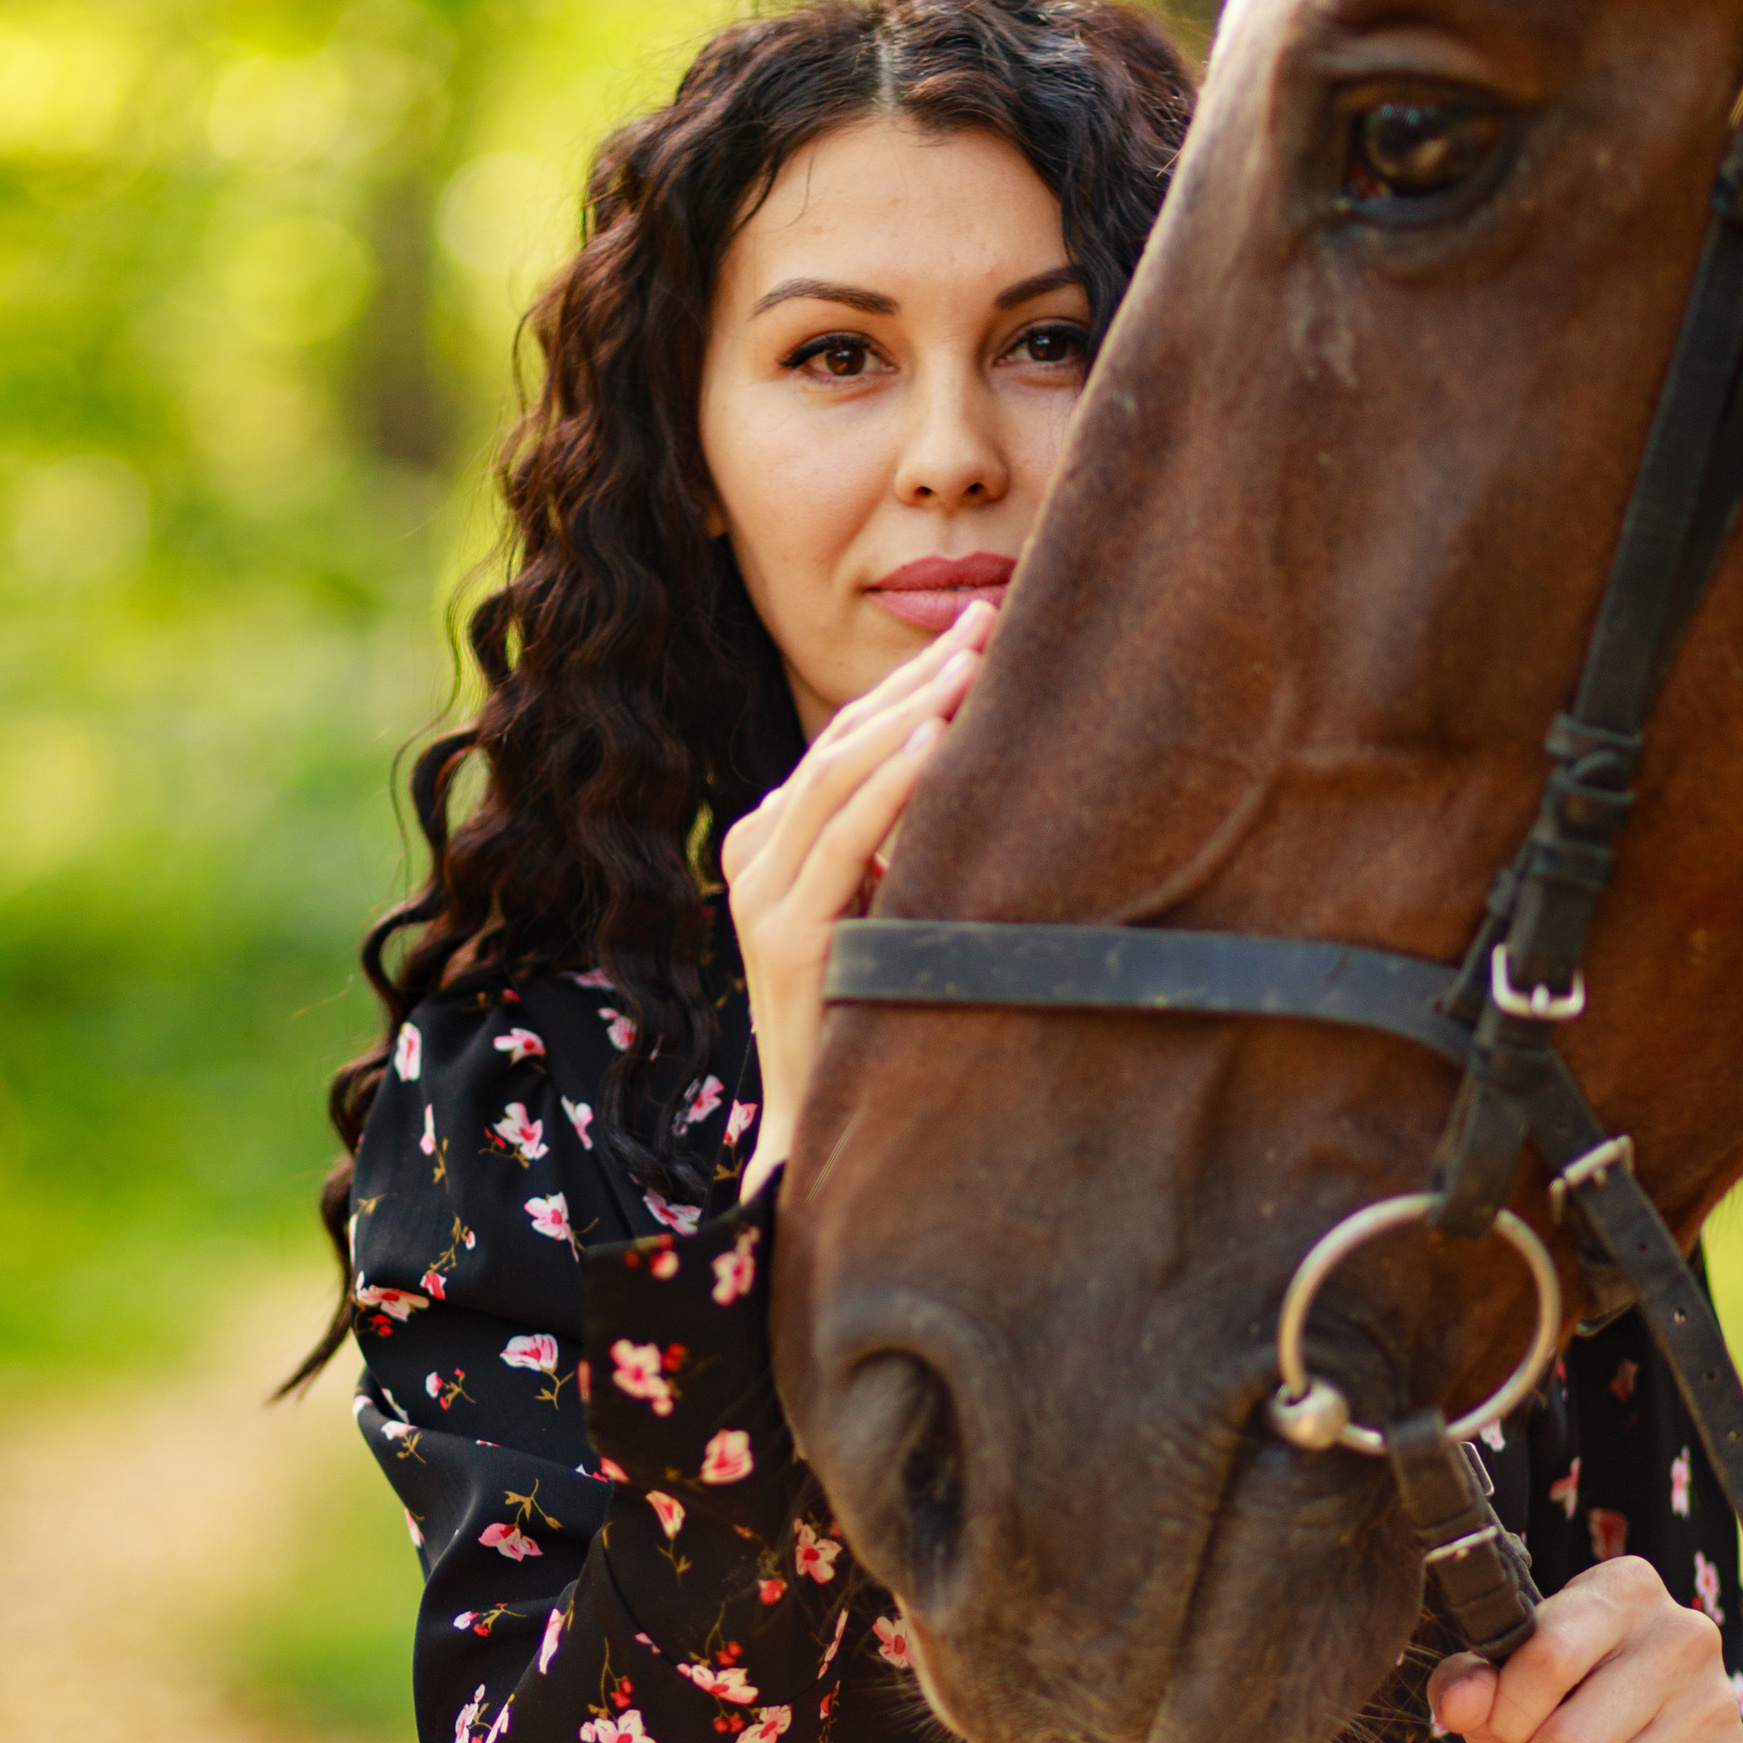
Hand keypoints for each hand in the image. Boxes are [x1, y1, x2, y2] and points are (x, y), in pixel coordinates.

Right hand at [723, 601, 992, 1202]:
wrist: (819, 1118)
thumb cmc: (865, 1009)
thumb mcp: (878, 904)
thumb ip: (894, 842)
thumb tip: (970, 766)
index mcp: (769, 839)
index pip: (841, 739)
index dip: (907, 681)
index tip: (978, 632)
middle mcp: (753, 855)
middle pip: (840, 741)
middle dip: (917, 678)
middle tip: (989, 624)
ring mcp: (760, 893)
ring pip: (838, 776)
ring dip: (911, 712)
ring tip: (972, 665)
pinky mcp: (784, 933)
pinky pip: (842, 841)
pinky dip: (889, 786)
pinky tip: (934, 744)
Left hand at [1427, 1555, 1742, 1742]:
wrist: (1674, 1741)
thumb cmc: (1576, 1694)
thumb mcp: (1514, 1672)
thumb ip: (1471, 1680)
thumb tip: (1457, 1704)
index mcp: (1624, 1592)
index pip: (1545, 1656)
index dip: (1503, 1713)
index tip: (1499, 1729)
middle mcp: (1683, 1637)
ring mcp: (1716, 1708)